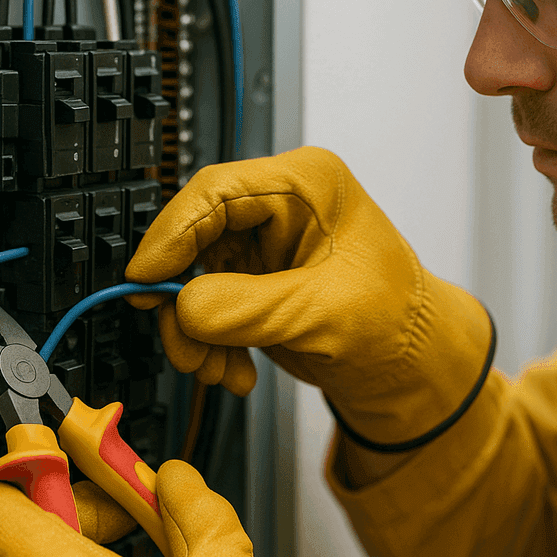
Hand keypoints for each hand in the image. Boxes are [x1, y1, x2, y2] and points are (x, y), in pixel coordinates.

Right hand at [126, 146, 492, 444]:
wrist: (411, 366)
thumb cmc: (396, 320)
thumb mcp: (321, 312)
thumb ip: (247, 308)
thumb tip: (181, 306)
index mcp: (307, 185)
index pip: (216, 191)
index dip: (172, 234)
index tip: (145, 277)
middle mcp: (281, 207)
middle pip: (197, 237)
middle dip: (186, 299)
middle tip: (183, 343)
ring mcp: (265, 246)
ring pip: (196, 278)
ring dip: (197, 332)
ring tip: (215, 370)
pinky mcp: (256, 284)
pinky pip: (209, 307)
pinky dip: (211, 344)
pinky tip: (233, 371)